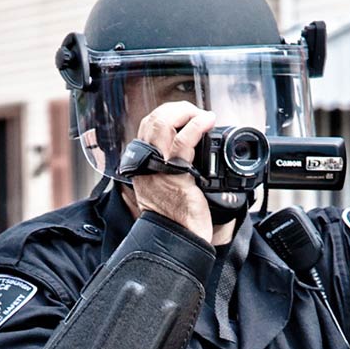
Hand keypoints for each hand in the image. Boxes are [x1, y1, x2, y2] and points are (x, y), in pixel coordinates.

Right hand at [131, 101, 215, 242]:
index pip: (148, 126)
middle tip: (195, 113)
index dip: (167, 114)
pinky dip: (196, 126)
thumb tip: (190, 147)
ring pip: (163, 124)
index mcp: (142, 164)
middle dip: (176, 110)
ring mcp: (158, 167)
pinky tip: (207, 121)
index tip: (186, 115)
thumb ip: (169, 166)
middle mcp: (146, 163)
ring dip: (185, 112)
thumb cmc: (175, 216)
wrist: (177, 238)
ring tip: (202, 115)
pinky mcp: (175, 174)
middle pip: (153, 120)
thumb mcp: (165, 187)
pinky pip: (184, 141)